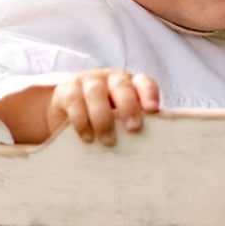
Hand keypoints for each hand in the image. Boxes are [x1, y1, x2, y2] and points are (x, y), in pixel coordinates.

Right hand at [0, 69, 159, 144]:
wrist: (67, 114)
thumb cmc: (106, 120)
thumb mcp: (122, 119)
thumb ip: (136, 124)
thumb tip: (157, 147)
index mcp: (131, 84)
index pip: (143, 82)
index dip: (149, 94)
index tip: (153, 110)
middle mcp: (110, 78)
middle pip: (121, 85)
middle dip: (128, 106)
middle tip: (133, 129)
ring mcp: (88, 81)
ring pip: (96, 93)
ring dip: (103, 118)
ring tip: (108, 141)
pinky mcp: (67, 90)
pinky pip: (74, 102)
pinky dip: (81, 121)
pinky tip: (87, 138)